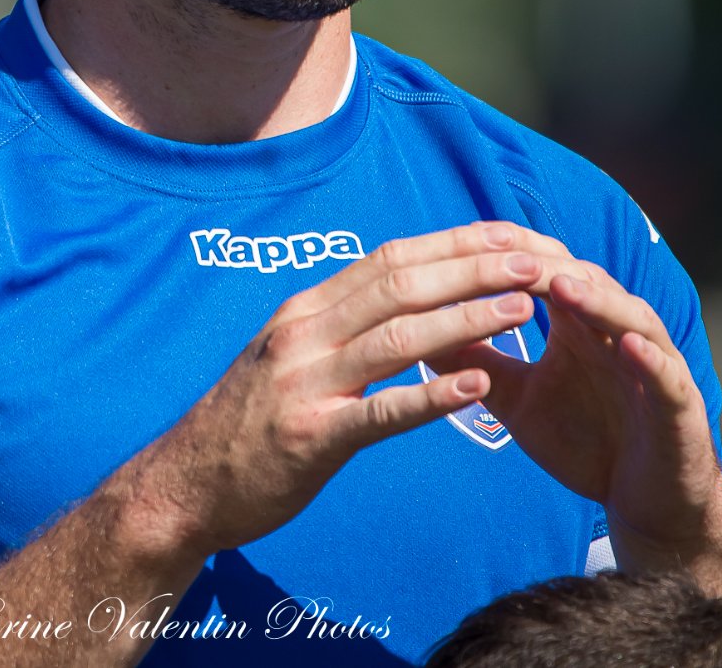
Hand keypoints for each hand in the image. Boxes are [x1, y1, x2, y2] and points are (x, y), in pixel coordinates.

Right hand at [120, 221, 602, 559]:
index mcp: (307, 309)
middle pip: (402, 284)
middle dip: (474, 268)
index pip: (392, 259)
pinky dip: (430, 396)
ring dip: (467, 318)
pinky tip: (477, 387)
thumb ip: (347, 328)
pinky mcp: (311, 436)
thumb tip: (413, 302)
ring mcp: (306, 382)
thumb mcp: (294, 356)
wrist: (185, 484)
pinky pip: (379, 412)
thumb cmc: (249, 423)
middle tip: (536, 262)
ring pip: (398, 337)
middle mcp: (306, 333)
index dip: (456, 244)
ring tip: (523, 310)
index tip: (512, 238)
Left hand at [431, 262, 721, 566]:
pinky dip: (651, 358)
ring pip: (628, 316)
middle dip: (542, 265)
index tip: (459, 246)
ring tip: (560, 285)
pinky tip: (630, 347)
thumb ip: (474, 361)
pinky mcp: (679, 401)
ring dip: (596, 299)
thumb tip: (415, 330)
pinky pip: (668, 373)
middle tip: (502, 252)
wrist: (644, 502)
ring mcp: (653, 361)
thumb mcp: (516, 398)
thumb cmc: (585, 441)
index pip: (541, 272)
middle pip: (582, 280)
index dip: (503, 258)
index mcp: (577, 323)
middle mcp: (616, 329)